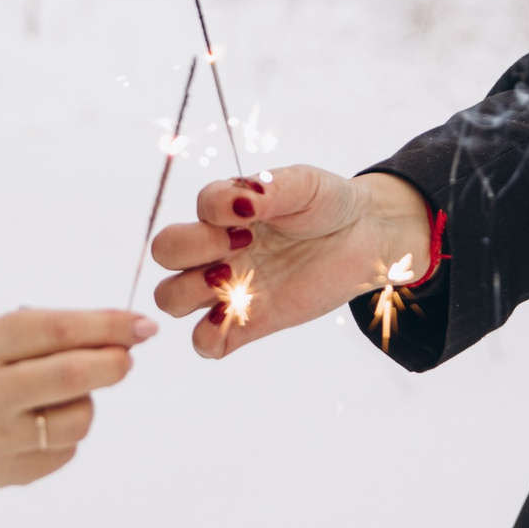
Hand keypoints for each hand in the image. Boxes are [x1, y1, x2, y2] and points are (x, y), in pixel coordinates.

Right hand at [0, 308, 154, 488]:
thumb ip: (42, 334)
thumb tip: (117, 335)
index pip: (57, 331)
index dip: (108, 325)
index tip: (143, 325)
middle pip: (72, 377)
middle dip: (113, 363)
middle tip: (125, 357)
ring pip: (76, 421)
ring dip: (88, 402)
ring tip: (66, 393)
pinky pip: (61, 454)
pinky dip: (65, 434)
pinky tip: (40, 422)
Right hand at [148, 165, 432, 357]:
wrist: (364, 237)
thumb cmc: (327, 204)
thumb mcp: (303, 184)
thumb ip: (267, 188)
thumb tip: (240, 200)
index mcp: (222, 213)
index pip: (190, 207)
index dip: (212, 214)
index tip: (254, 214)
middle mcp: (217, 249)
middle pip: (164, 252)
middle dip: (190, 249)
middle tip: (242, 244)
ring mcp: (229, 287)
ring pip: (171, 299)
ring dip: (190, 291)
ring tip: (234, 282)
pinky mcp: (251, 323)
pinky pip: (206, 343)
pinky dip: (207, 337)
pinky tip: (237, 316)